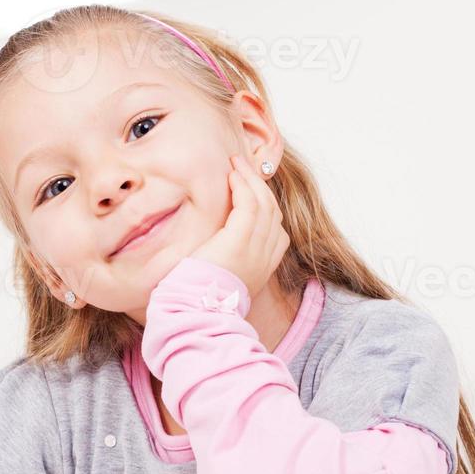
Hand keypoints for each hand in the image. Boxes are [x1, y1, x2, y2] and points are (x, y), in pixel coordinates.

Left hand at [189, 154, 289, 296]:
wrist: (198, 311)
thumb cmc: (201, 295)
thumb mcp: (223, 275)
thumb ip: (230, 258)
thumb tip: (218, 244)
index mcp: (265, 265)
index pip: (276, 228)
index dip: (265, 203)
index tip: (249, 188)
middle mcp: (266, 256)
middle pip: (273, 211)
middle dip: (259, 185)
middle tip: (242, 166)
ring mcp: (256, 248)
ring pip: (264, 203)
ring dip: (250, 178)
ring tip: (236, 163)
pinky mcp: (239, 241)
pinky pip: (249, 204)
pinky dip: (243, 185)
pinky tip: (232, 175)